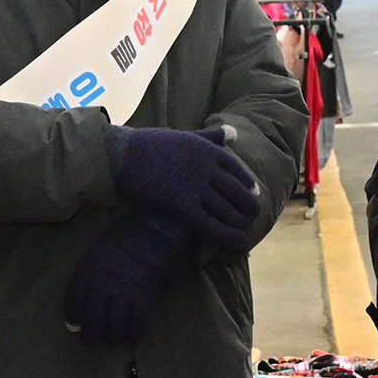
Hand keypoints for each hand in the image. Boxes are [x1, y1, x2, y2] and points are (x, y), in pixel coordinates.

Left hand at [64, 213, 190, 344]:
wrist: (153, 228)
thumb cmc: (125, 236)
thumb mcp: (99, 249)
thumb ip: (93, 271)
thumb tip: (91, 294)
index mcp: (88, 270)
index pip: (74, 298)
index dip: (73, 314)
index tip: (74, 323)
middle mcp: (102, 285)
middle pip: (92, 318)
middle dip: (90, 335)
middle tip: (91, 342)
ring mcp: (124, 293)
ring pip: (113, 326)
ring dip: (111, 337)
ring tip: (111, 341)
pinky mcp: (144, 297)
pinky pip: (137, 323)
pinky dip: (134, 333)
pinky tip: (132, 337)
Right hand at [109, 124, 260, 252]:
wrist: (122, 156)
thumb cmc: (149, 146)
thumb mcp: (185, 135)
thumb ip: (210, 136)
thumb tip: (234, 133)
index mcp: (209, 150)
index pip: (238, 171)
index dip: (248, 185)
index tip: (254, 194)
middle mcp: (208, 168)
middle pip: (238, 193)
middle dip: (248, 208)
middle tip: (253, 218)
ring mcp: (196, 187)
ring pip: (228, 211)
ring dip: (240, 225)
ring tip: (246, 235)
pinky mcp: (183, 206)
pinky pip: (211, 225)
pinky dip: (228, 236)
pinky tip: (237, 243)